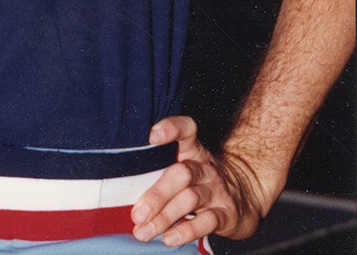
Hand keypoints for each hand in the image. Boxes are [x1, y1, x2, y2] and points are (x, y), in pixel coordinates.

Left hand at [130, 116, 267, 246]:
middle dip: (157, 194)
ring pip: (190, 199)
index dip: (171, 128)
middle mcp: (205, 167)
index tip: (152, 136)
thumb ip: (159, 168)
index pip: (186, 129)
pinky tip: (169, 238)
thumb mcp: (187, 163)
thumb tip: (120, 189)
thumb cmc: (201, 178)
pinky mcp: (227, 214)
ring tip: (144, 231)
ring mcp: (217, 190)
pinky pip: (207, 221)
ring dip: (164, 217)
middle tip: (137, 213)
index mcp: (193, 150)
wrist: (245, 193)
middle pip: (181, 173)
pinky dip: (187, 231)